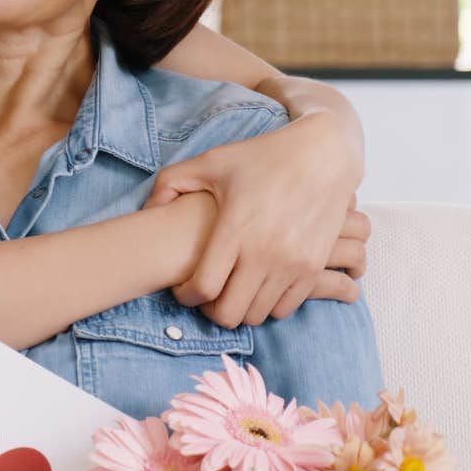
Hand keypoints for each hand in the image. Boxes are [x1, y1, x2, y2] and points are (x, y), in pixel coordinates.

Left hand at [145, 111, 368, 326]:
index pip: (203, 288)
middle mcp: (265, 253)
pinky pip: (285, 308)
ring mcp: (292, 263)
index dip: (186, 296)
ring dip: (240, 308)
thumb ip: (171, 182)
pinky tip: (259, 284)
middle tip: (206, 295)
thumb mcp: (212, 161)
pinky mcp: (313, 267)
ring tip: (232, 289)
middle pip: (229, 314)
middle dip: (211, 310)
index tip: (183, 289)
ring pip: (257, 316)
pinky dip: (268, 303)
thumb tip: (146, 210)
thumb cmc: (264, 157)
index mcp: (235, 230)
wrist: (324, 155)